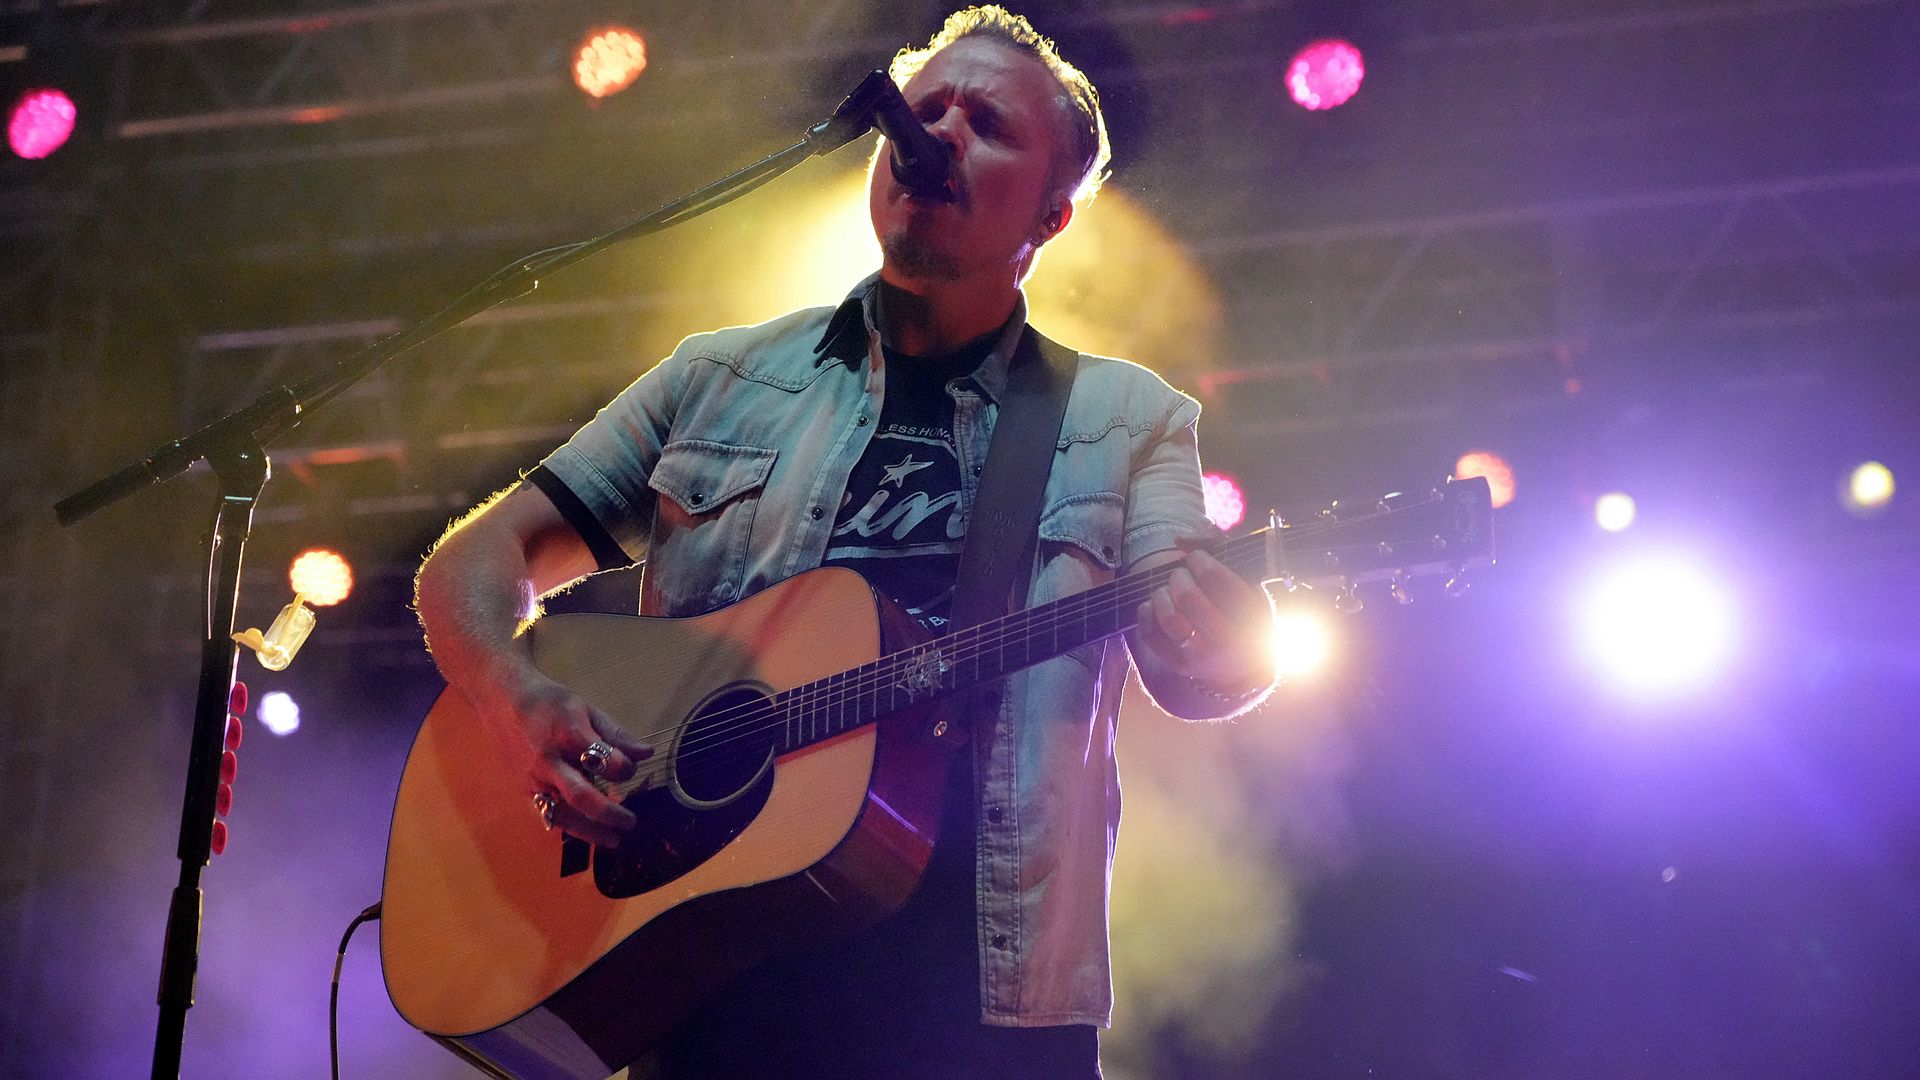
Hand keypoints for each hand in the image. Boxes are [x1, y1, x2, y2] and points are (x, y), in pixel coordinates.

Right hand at [474, 664, 653, 847]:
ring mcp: (534, 778)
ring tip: (613, 840)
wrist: (504, 701)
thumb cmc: (551, 702)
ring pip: (562, 814)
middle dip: (609, 813)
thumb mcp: (587, 709)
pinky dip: (569, 827)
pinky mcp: (524, 789)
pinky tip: (587, 834)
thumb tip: (647, 753)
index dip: (624, 768)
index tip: (632, 768)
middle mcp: (549, 761)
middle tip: (630, 822)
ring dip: (590, 831)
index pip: (603, 760)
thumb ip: (616, 734)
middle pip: (581, 796)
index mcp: (568, 734)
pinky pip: (548, 814)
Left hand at [1133, 542, 1275, 696]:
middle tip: (1180, 576)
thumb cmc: (1242, 613)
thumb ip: (1219, 548)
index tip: (1196, 559)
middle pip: (1188, 596)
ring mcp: (1202, 656)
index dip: (1198, 559)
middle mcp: (1228, 640)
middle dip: (1178, 577)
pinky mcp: (1178, 665)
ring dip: (1161, 595)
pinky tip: (1156, 606)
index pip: (1215, 577)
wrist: (1243, 667)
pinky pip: (1150, 634)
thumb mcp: (1246, 581)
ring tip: (1168, 593)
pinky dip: (1147, 613)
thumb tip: (1180, 541)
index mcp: (1251, 615)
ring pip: (1168, 618)